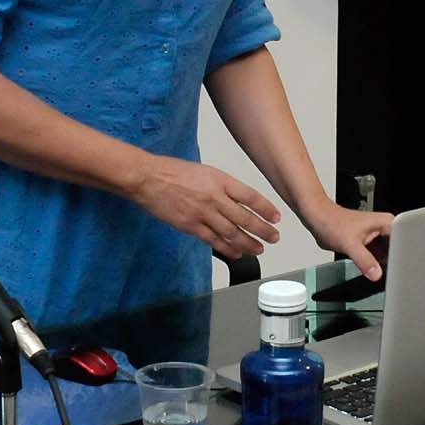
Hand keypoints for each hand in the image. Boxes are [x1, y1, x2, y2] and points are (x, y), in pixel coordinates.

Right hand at [134, 156, 281, 257]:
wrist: (149, 178)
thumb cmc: (173, 172)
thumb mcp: (205, 171)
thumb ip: (222, 186)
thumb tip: (240, 201)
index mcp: (219, 180)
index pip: (250, 196)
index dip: (266, 209)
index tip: (276, 217)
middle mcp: (214, 197)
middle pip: (245, 217)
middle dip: (263, 230)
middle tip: (274, 237)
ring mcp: (202, 213)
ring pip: (232, 232)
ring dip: (248, 243)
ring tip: (259, 249)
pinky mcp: (190, 226)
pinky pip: (213, 240)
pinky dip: (227, 248)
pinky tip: (236, 253)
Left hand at [305, 202, 394, 280]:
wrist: (318, 219)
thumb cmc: (331, 221)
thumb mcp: (350, 244)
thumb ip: (364, 260)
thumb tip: (376, 274)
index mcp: (387, 223)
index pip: (405, 242)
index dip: (403, 257)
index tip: (401, 270)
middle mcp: (385, 229)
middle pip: (398, 251)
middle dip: (394, 263)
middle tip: (390, 275)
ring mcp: (377, 237)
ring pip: (388, 256)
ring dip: (384, 266)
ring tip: (381, 274)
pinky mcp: (369, 245)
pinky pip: (377, 258)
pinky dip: (375, 266)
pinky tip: (373, 272)